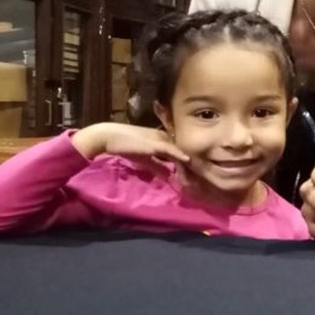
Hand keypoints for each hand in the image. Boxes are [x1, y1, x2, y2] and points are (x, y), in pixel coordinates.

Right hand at [71, 123, 189, 176]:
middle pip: (185, 151)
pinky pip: (169, 148)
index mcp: (166, 142)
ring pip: (180, 150)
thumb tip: (169, 177)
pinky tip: (187, 160)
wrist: (110, 137)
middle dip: (194, 165)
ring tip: (198, 172)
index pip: (183, 153)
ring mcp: (161, 139)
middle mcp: (166, 139)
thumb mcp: (146, 160)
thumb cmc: (128, 146)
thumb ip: (158, 166)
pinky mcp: (154, 141)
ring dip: (189, 162)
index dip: (191, 165)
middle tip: (204, 176)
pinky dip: (178, 154)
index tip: (200, 176)